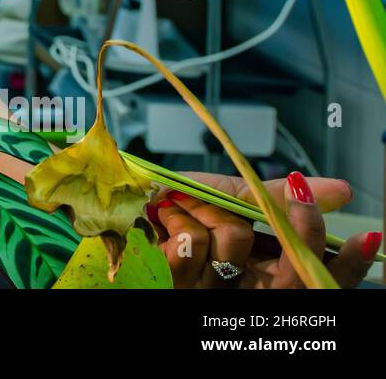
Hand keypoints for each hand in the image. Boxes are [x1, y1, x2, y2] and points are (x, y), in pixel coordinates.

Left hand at [149, 170, 380, 288]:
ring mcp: (207, 292)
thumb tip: (340, 190)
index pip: (318, 281)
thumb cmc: (175, 205)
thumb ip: (279, 197)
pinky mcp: (171, 287)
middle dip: (295, 225)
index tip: (365, 234)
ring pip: (235, 244)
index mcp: (262, 273)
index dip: (345, 265)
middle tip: (295, 189)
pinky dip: (180, 219)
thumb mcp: (230, 196)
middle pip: (290, 273)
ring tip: (184, 207)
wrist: (119, 206)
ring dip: (210, 211)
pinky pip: (192, 246)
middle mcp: (241, 291)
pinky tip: (166, 219)